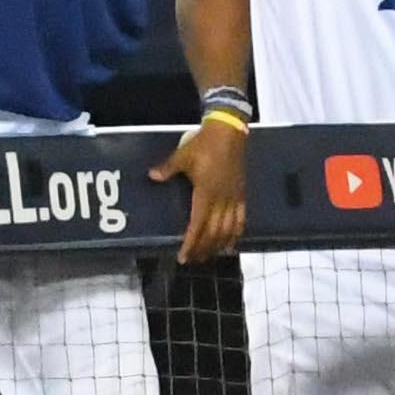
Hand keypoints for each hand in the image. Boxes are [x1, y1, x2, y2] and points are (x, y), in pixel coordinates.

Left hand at [163, 110, 246, 263]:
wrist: (229, 134)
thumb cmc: (204, 145)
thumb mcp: (182, 156)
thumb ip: (167, 169)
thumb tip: (152, 177)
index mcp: (206, 193)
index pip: (198, 225)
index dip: (192, 243)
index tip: (184, 256)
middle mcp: (222, 200)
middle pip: (214, 232)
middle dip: (203, 249)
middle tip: (194, 260)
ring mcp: (234, 198)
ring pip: (228, 229)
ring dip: (219, 245)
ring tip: (209, 256)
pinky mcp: (242, 194)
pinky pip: (241, 219)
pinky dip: (236, 233)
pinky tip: (232, 243)